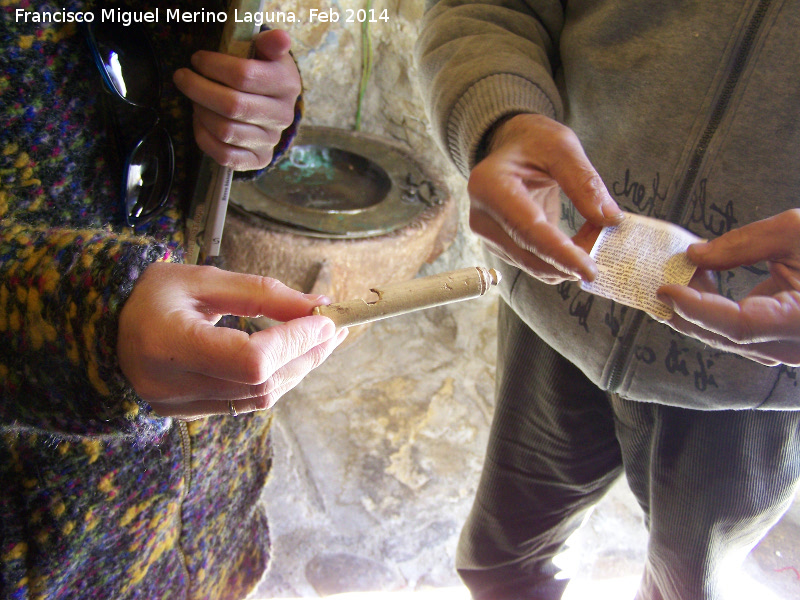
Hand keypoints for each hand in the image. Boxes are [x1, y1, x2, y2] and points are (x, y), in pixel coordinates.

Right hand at [117, 262, 347, 418]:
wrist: (101, 329)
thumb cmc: (149, 296)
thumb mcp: (203, 279)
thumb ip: (262, 293)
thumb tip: (316, 306)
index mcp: (167, 344)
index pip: (251, 359)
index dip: (294, 342)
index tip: (324, 320)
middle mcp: (173, 385)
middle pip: (262, 383)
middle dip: (307, 355)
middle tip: (334, 329)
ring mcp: (181, 406)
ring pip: (261, 399)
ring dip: (298, 369)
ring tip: (319, 340)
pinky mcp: (190, 414)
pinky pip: (247, 403)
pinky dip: (276, 379)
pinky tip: (290, 356)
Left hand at [172, 29, 300, 170]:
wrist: (273, 105)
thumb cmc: (262, 72)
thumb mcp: (266, 53)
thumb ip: (269, 43)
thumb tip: (280, 37)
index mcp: (286, 84)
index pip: (244, 76)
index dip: (213, 66)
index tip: (197, 59)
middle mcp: (282, 116)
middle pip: (232, 105)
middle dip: (198, 89)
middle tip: (182, 77)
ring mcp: (271, 140)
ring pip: (225, 130)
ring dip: (201, 112)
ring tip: (194, 99)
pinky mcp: (258, 159)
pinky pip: (224, 155)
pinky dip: (204, 137)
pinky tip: (200, 121)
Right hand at [468, 113, 623, 283]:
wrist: (511, 147)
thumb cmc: (534, 142)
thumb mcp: (562, 147)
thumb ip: (585, 182)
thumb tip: (609, 219)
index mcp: (490, 187)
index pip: (528, 230)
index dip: (560, 254)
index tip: (590, 270)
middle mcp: (482, 217)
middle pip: (528, 255)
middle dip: (568, 262)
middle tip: (604, 252)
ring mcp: (488, 235)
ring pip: (532, 264)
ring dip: (566, 261)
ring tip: (593, 236)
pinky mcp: (500, 246)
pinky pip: (533, 262)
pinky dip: (559, 260)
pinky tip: (576, 241)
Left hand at [658, 209, 799, 365]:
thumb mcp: (797, 232)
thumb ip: (743, 244)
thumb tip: (696, 255)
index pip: (735, 324)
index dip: (695, 308)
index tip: (664, 288)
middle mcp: (795, 347)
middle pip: (725, 337)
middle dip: (687, 311)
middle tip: (659, 280)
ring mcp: (792, 351)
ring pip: (731, 340)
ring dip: (699, 313)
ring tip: (678, 280)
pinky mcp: (787, 344)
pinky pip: (744, 337)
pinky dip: (718, 315)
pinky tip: (704, 288)